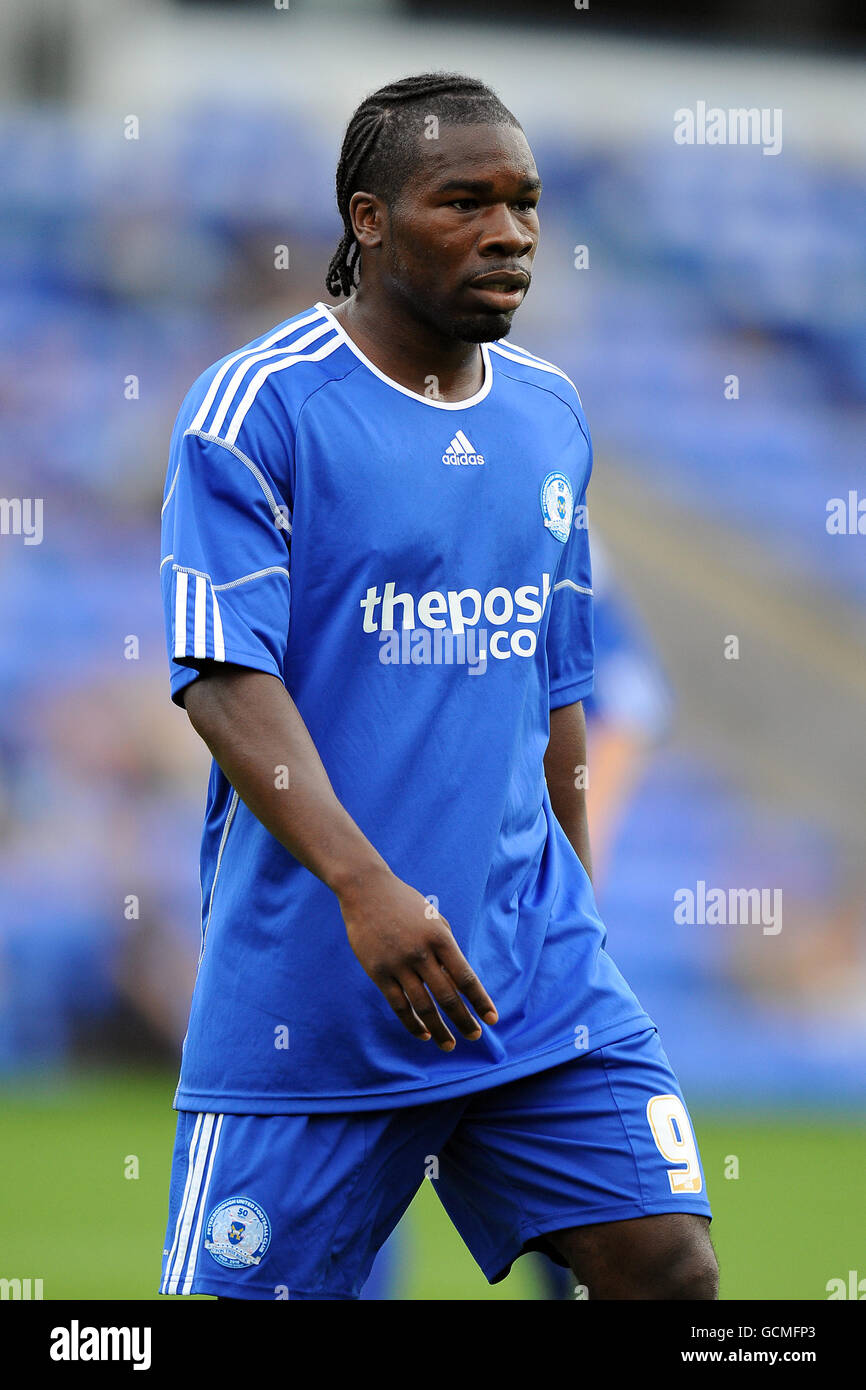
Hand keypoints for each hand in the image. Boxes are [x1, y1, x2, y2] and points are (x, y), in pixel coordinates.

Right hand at [338, 865, 497, 1050]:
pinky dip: (412, 1022)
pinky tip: (424, 1033)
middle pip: (447, 996)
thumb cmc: (406, 904)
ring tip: (449, 1044)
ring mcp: (398, 964)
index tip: (492, 1018)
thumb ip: (446, 947)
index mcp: (439, 937)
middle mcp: (421, 953)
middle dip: (464, 1020)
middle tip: (476, 1036)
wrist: (366, 891)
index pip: (465, 977)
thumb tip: (457, 981)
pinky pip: (399, 1005)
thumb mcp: (433, 919)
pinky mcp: (378, 972)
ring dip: (439, 1029)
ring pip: (423, 1006)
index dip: (480, 1000)